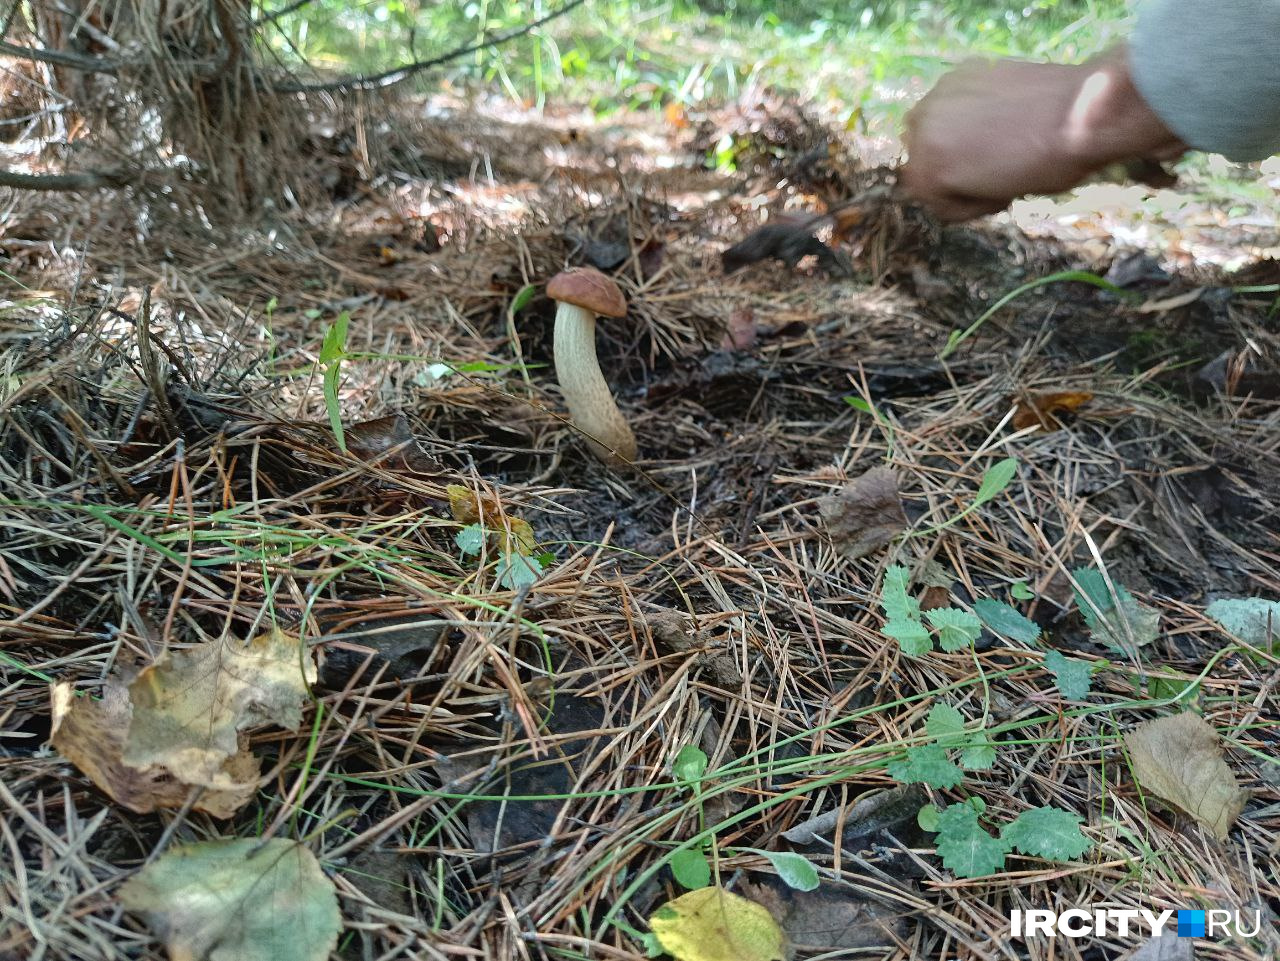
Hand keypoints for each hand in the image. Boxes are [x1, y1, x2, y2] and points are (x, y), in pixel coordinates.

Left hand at [900, 45, 1184, 220]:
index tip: (1008, 157)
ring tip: (1010, 175)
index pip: (940, 137)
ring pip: (933, 189)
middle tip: (1008, 171)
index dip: (972, 158)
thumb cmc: (1073, 114)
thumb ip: (988, 126)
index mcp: (958, 80)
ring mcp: (924, 132)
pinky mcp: (928, 166)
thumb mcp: (1020, 110)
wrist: (1084, 113)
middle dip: (962, 177)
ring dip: (971, 194)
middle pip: (928, 163)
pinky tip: (1005, 186)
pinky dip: (975, 209)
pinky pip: (943, 209)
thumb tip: (977, 157)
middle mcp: (933, 99)